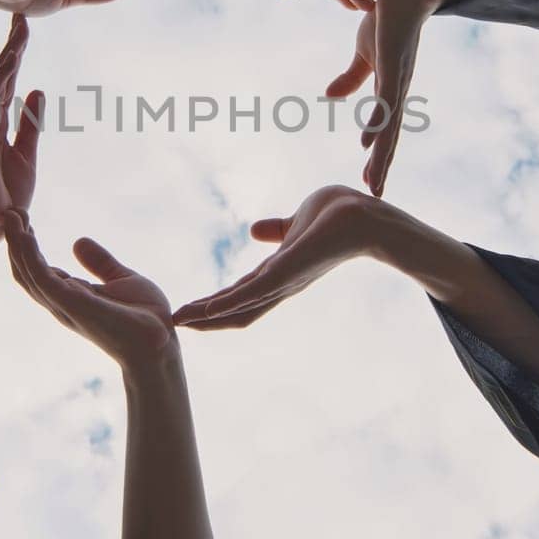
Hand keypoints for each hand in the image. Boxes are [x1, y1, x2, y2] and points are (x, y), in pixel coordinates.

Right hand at [0, 16, 43, 264]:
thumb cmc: (5, 194)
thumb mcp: (25, 153)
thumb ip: (29, 124)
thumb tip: (36, 92)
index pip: (7, 82)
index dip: (16, 55)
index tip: (25, 29)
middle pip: (0, 77)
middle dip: (11, 47)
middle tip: (22, 17)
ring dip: (6, 58)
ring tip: (20, 33)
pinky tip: (10, 63)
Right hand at [4, 211, 177, 369]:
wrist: (160, 340)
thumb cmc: (144, 316)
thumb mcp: (121, 279)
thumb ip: (99, 263)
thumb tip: (78, 241)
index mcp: (71, 296)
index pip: (37, 271)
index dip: (26, 246)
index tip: (22, 218)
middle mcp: (62, 302)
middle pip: (26, 272)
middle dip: (15, 242)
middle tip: (10, 211)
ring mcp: (65, 304)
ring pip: (28, 274)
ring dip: (17, 244)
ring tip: (11, 216)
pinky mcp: (73, 304)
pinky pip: (42, 277)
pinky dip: (29, 255)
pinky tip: (25, 235)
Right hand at [172, 186, 399, 329]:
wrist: (367, 217)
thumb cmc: (339, 216)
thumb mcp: (296, 221)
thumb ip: (276, 230)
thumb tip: (254, 230)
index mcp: (279, 273)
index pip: (240, 294)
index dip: (214, 303)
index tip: (187, 310)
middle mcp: (280, 284)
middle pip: (236, 309)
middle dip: (204, 317)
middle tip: (172, 323)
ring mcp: (283, 281)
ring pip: (239, 307)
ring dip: (208, 316)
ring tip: (178, 320)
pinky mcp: (287, 272)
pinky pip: (252, 293)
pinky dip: (227, 304)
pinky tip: (206, 311)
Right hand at [326, 0, 473, 196]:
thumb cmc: (386, 22)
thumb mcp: (363, 55)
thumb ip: (350, 78)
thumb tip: (329, 97)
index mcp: (390, 92)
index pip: (384, 130)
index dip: (378, 157)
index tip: (369, 183)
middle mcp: (397, 91)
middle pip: (390, 135)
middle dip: (381, 165)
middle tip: (375, 194)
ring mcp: (396, 79)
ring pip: (389, 125)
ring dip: (381, 154)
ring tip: (374, 178)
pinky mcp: (393, 65)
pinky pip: (385, 99)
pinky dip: (377, 120)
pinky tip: (370, 139)